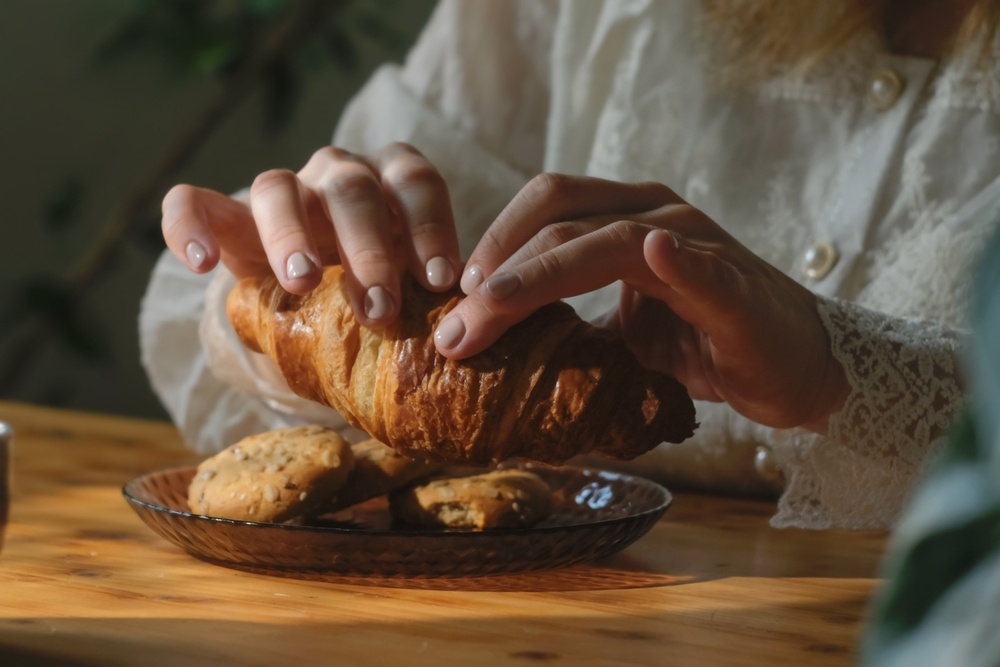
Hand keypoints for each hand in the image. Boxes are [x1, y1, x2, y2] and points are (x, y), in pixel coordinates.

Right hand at [160, 142, 460, 327]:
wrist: (316, 307)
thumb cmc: (375, 297)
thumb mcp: (407, 294)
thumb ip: (428, 299)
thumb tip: (468, 335)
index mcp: (389, 185)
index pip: (415, 180)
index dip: (431, 225)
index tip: (442, 280)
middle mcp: (336, 176)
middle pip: (351, 189)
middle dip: (368, 247)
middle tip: (380, 307)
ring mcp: (281, 191)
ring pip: (278, 188)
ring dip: (292, 236)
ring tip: (302, 283)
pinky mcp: (225, 215)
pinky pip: (192, 203)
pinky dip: (190, 226)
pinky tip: (201, 263)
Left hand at [433, 174, 847, 431]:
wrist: (791, 367)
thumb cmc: (704, 343)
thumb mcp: (621, 336)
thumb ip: (569, 329)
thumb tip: (497, 355)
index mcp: (625, 220)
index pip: (548, 208)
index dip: (494, 239)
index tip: (453, 294)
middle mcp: (657, 217)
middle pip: (562, 219)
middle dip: (500, 268)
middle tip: (456, 321)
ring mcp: (698, 246)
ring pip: (610, 239)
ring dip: (543, 274)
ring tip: (494, 301)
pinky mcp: (733, 287)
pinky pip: (702, 267)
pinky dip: (679, 260)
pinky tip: (656, 255)